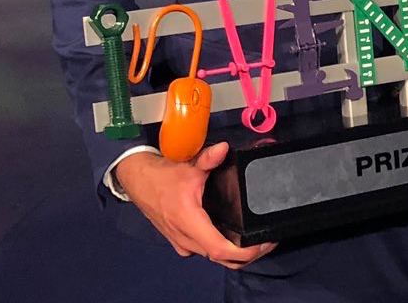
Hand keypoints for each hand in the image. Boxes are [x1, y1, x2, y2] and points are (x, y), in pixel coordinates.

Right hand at [116, 144, 276, 268]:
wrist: (138, 179)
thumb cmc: (162, 175)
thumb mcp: (188, 164)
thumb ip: (208, 158)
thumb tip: (223, 149)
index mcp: (188, 222)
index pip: (219, 249)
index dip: (245, 252)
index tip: (265, 242)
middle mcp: (185, 238)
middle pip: (221, 258)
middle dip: (248, 254)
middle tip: (268, 239)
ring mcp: (182, 243)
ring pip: (214, 257)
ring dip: (236, 254)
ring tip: (258, 239)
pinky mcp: (181, 241)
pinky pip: (205, 251)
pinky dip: (223, 249)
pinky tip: (237, 236)